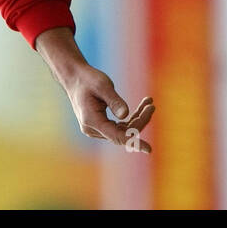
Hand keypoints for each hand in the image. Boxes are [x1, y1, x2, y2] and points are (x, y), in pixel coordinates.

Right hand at [35, 26, 154, 152]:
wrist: (75, 78)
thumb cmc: (88, 79)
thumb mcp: (103, 86)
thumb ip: (114, 101)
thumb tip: (126, 115)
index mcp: (92, 121)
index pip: (118, 137)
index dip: (135, 143)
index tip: (149, 149)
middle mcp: (93, 129)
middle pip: (123, 133)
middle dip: (140, 121)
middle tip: (151, 105)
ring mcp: (96, 129)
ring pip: (123, 130)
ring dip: (138, 118)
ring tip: (149, 102)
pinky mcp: (101, 124)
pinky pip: (120, 125)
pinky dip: (132, 117)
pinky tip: (143, 106)